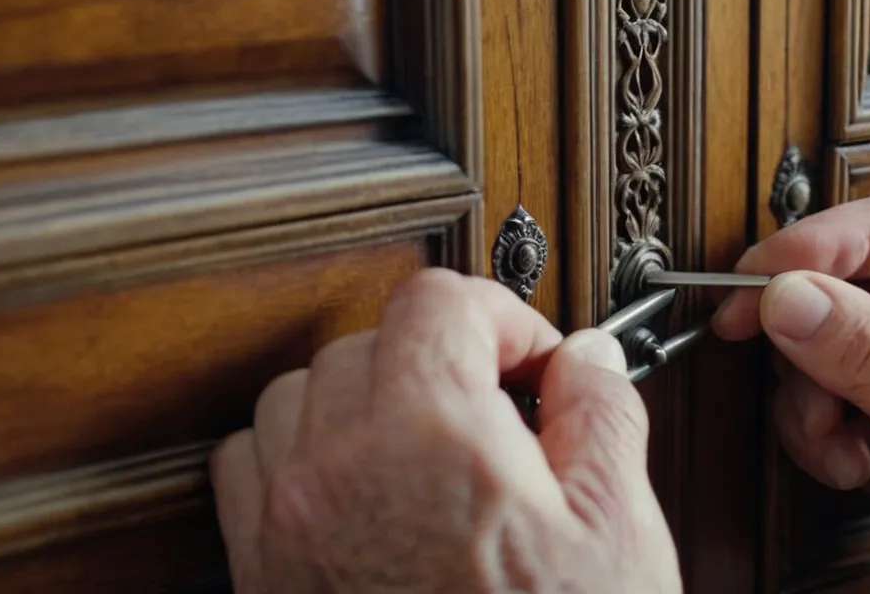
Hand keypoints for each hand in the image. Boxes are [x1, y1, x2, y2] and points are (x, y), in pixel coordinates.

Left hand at [210, 268, 679, 592]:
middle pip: (370, 339)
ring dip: (365, 395)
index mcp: (433, 441)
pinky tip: (359, 483)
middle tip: (497, 409)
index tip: (529, 359)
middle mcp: (340, 471)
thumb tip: (586, 361)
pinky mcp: (261, 573)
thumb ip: (602, 416)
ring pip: (301, 393)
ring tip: (428, 443)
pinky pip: (251, 462)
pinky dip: (300, 451)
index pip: (437, 302)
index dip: (500, 315)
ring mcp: (287, 525)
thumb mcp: (618, 536)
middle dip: (442, 357)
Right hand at [714, 181, 869, 592]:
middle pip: (858, 268)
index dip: (832, 239)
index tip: (766, 269)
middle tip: (756, 334)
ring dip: (812, 388)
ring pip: (826, 322)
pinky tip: (852, 459)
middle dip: (810, 324)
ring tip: (840, 439)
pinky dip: (816, 418)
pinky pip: (821, 372)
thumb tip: (792, 296)